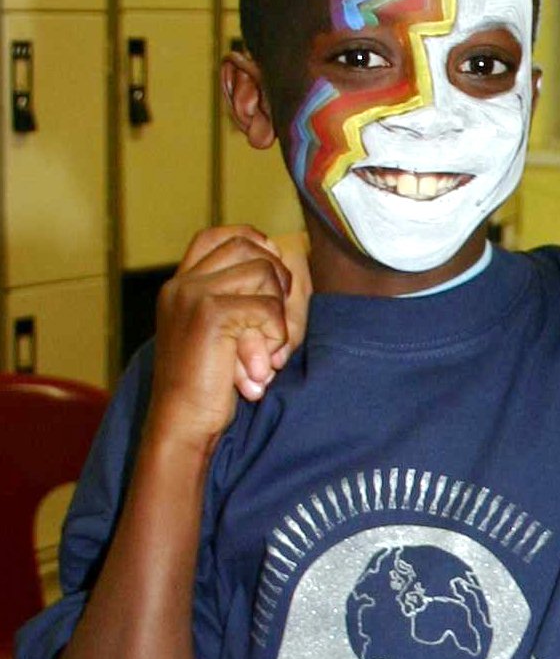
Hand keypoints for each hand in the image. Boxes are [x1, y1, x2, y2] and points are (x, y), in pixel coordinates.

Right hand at [147, 226, 298, 450]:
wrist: (181, 422)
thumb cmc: (205, 387)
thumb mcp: (216, 336)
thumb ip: (232, 302)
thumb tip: (281, 261)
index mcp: (179, 285)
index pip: (217, 236)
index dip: (253, 242)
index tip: (274, 270)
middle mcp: (182, 284)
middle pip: (249, 248)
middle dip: (277, 278)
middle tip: (277, 320)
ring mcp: (193, 295)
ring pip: (264, 273)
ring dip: (278, 312)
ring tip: (266, 350)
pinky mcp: (210, 315)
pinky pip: (267, 307)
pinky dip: (277, 335)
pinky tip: (263, 362)